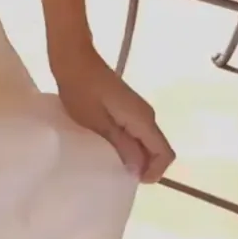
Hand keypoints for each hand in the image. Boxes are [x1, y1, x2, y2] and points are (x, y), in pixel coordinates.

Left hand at [52, 45, 174, 182]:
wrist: (72, 57)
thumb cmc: (80, 89)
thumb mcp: (96, 122)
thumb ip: (121, 145)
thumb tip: (138, 169)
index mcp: (143, 119)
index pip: (165, 153)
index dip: (154, 172)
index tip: (129, 180)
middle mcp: (146, 114)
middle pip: (156, 149)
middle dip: (142, 166)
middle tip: (116, 174)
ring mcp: (136, 109)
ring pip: (145, 141)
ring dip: (133, 155)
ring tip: (108, 162)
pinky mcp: (126, 105)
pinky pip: (135, 131)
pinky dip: (126, 143)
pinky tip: (105, 145)